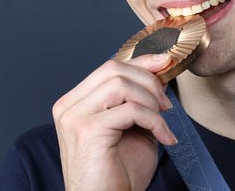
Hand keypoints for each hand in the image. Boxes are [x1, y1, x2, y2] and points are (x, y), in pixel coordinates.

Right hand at [53, 54, 177, 190]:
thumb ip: (140, 99)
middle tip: (166, 105)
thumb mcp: (134, 126)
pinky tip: (165, 138)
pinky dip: (155, 121)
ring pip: (121, 85)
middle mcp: (69, 106)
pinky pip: (130, 110)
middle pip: (113, 69)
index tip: (165, 63)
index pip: (109, 67)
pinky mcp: (87, 131)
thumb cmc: (119, 172)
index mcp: (75, 102)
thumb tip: (158, 70)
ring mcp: (74, 117)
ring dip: (151, 101)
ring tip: (163, 123)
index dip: (140, 61)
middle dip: (149, 81)